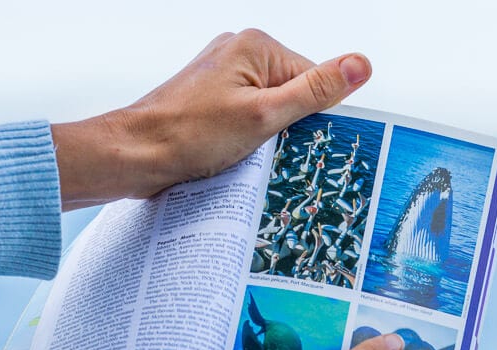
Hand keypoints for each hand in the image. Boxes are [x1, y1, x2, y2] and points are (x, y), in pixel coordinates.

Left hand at [52, 29, 371, 209]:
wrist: (135, 155)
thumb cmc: (189, 135)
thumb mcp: (265, 115)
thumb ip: (316, 90)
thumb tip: (361, 65)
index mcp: (256, 47)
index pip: (313, 79)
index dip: (309, 116)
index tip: (291, 139)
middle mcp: (239, 53)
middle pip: (292, 93)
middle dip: (285, 126)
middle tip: (262, 147)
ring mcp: (224, 75)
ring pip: (270, 108)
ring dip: (264, 135)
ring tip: (240, 150)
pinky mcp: (212, 98)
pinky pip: (248, 116)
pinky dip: (246, 137)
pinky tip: (231, 152)